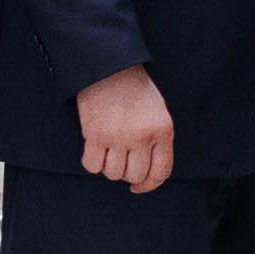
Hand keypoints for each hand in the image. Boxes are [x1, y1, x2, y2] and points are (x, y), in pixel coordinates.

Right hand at [78, 64, 177, 195]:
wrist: (109, 66)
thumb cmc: (134, 89)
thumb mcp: (157, 112)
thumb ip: (156, 140)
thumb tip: (145, 173)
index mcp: (162, 130)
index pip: (160, 172)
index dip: (148, 185)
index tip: (137, 187)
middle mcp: (143, 136)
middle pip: (134, 175)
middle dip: (126, 173)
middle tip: (120, 159)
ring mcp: (119, 137)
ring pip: (113, 174)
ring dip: (108, 166)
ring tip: (108, 149)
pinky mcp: (95, 135)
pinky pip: (93, 166)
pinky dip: (92, 161)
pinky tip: (94, 148)